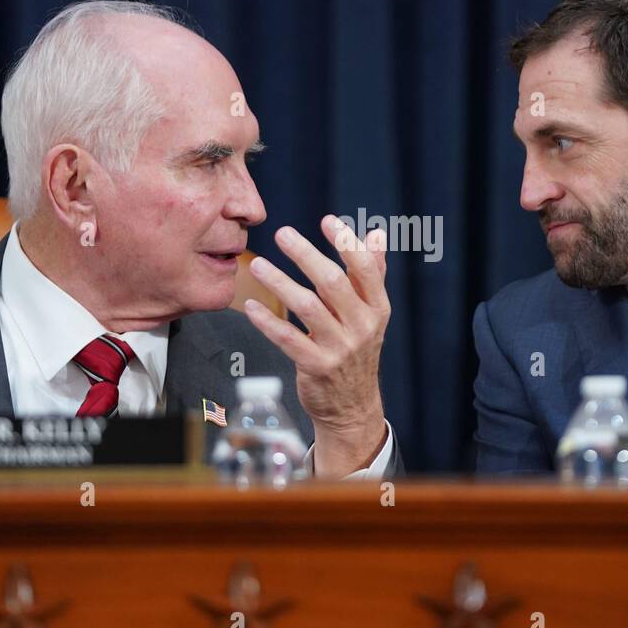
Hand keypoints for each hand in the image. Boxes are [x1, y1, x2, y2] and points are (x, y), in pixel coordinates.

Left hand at [242, 215, 390, 477]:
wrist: (352, 407)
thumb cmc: (356, 351)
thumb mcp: (371, 315)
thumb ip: (372, 274)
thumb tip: (375, 233)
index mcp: (377, 309)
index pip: (366, 269)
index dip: (347, 243)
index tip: (326, 221)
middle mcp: (363, 327)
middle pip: (333, 283)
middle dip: (306, 254)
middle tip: (282, 233)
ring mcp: (340, 348)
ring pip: (307, 307)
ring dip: (279, 282)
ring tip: (257, 264)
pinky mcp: (316, 367)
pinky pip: (288, 339)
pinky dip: (267, 321)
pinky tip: (250, 305)